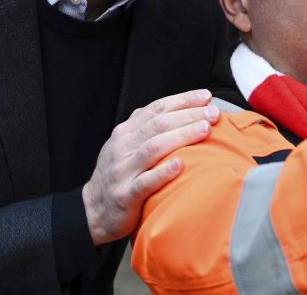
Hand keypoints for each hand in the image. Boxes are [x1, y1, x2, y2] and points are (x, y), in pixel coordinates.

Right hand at [81, 89, 220, 244]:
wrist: (92, 211)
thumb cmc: (120, 174)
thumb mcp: (127, 145)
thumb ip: (148, 128)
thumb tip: (185, 109)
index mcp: (126, 132)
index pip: (157, 109)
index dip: (182, 100)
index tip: (206, 96)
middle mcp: (123, 147)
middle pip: (158, 125)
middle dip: (188, 115)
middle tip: (213, 112)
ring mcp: (122, 170)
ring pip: (153, 148)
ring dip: (181, 136)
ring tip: (204, 129)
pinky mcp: (125, 195)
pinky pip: (145, 182)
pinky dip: (163, 172)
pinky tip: (180, 165)